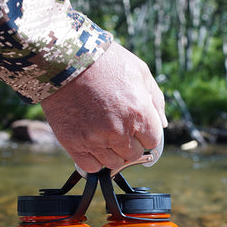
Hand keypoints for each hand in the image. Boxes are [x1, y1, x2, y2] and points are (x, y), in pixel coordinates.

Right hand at [40, 43, 167, 172]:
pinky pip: (91, 166)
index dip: (146, 134)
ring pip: (114, 162)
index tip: (138, 127)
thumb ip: (156, 100)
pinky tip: (91, 143)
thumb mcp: (139, 71)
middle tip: (118, 126)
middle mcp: (119, 130)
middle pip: (134, 155)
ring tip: (103, 132)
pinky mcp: (74, 144)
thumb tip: (163, 126)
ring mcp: (95, 139)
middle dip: (130, 142)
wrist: (63, 60)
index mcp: (139, 113)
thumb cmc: (104, 62)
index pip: (153, 142)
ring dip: (112, 152)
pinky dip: (93, 159)